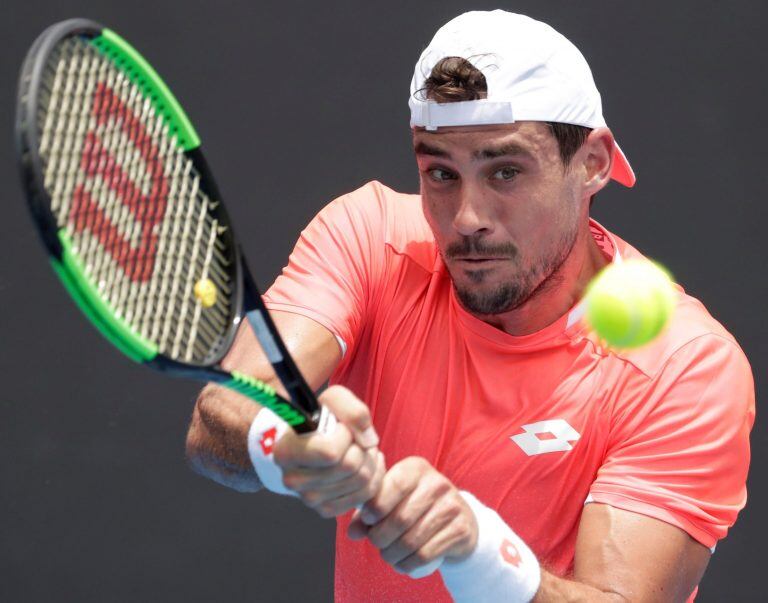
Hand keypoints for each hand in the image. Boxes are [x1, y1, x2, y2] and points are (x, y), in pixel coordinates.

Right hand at [273, 386, 384, 517]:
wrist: (308, 443)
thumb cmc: (318, 420)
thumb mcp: (331, 400)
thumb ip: (353, 411)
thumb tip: (369, 441)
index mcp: (286, 452)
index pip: (330, 452)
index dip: (346, 435)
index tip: (341, 426)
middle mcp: (293, 480)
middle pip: (350, 467)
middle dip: (362, 447)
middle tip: (356, 438)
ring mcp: (309, 499)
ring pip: (361, 480)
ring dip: (370, 459)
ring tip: (361, 448)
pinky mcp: (326, 509)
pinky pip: (365, 495)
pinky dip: (373, 476)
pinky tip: (364, 463)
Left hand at [347, 456, 477, 574]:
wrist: (459, 518)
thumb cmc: (415, 506)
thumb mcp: (393, 500)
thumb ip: (369, 513)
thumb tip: (353, 532)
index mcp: (416, 469)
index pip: (394, 485)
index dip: (376, 507)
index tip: (368, 520)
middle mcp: (437, 484)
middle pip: (400, 519)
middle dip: (380, 538)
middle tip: (377, 543)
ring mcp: (451, 506)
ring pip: (411, 540)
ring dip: (391, 555)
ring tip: (387, 555)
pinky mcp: (460, 530)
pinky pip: (425, 555)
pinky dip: (407, 565)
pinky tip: (402, 564)